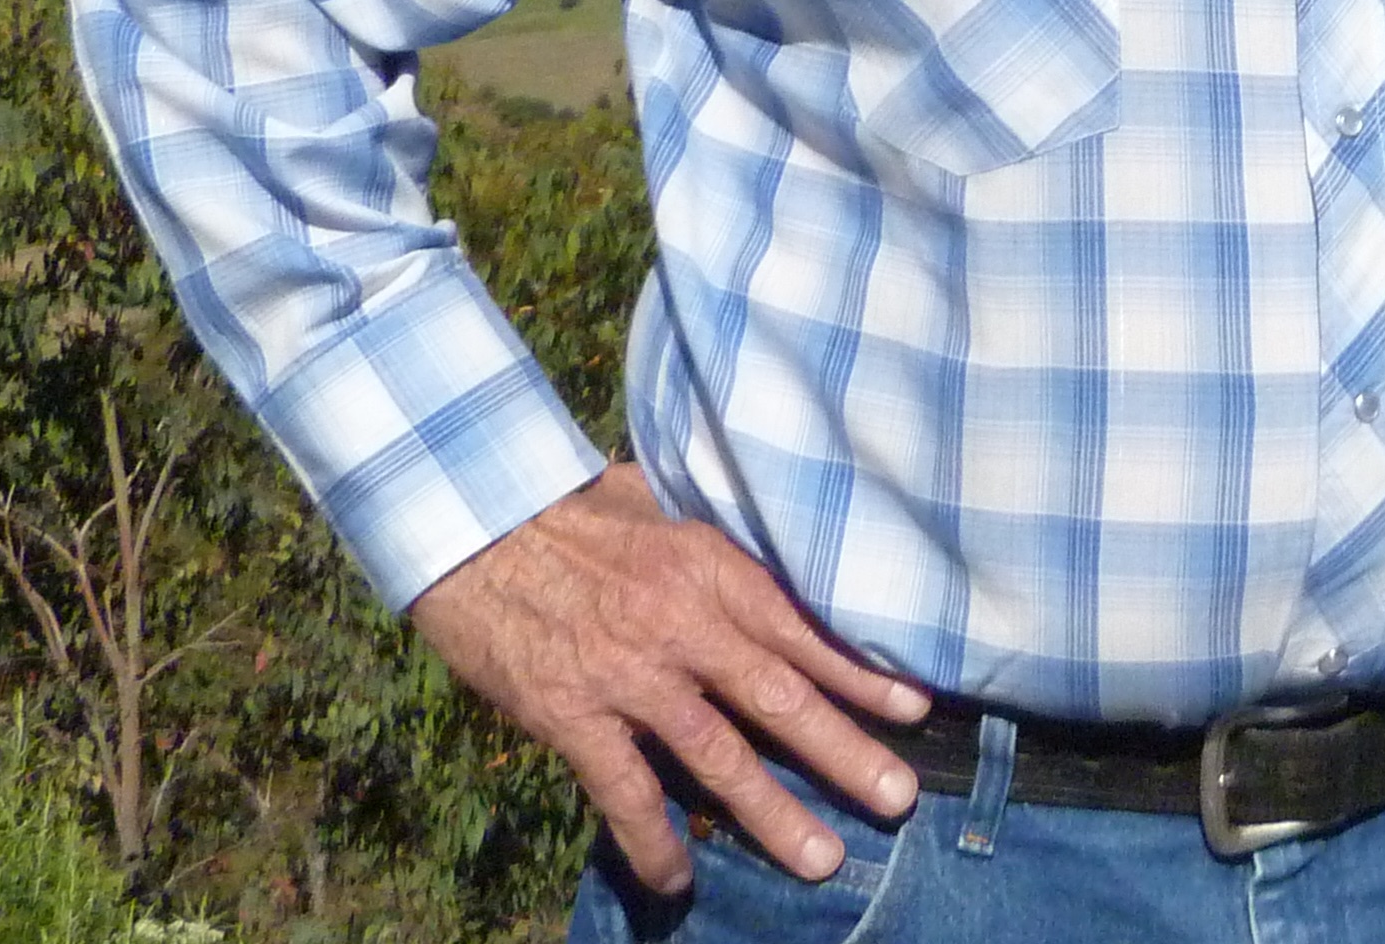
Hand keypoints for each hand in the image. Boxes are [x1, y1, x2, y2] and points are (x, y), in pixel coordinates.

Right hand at [406, 463, 927, 892]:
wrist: (471, 522)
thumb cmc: (568, 510)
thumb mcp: (659, 504)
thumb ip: (715, 539)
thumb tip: (769, 547)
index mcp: (711, 569)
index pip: (803, 632)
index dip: (861, 674)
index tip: (913, 710)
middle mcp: (683, 624)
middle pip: (780, 699)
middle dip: (845, 753)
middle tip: (897, 799)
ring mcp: (629, 675)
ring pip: (716, 755)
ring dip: (770, 813)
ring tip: (821, 859)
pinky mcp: (572, 713)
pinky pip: (623, 789)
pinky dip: (652, 839)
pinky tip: (678, 879)